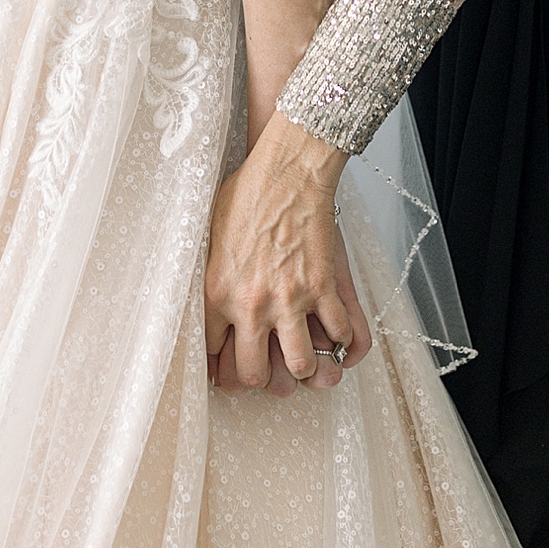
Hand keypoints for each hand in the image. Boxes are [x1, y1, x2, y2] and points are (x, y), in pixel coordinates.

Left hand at [204, 112, 373, 390]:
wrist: (287, 169)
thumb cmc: (247, 192)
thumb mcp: (207, 236)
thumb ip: (209, 275)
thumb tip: (208, 296)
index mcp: (217, 293)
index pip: (210, 352)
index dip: (218, 365)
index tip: (224, 367)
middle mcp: (251, 305)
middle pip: (252, 373)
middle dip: (258, 378)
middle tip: (265, 369)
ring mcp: (290, 300)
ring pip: (298, 365)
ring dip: (301, 368)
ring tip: (302, 359)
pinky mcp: (322, 288)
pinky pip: (338, 335)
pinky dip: (341, 342)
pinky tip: (335, 336)